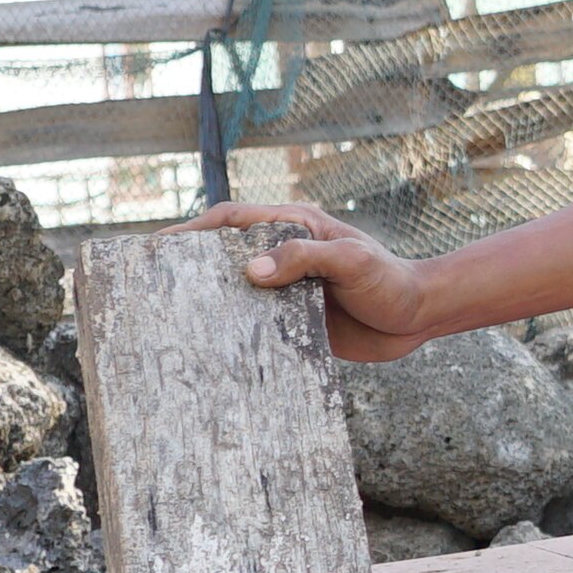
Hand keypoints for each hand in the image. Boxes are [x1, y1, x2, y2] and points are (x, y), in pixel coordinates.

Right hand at [168, 203, 442, 361]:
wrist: (420, 317)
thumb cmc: (391, 281)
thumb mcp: (351, 262)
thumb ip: (305, 259)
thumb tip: (250, 271)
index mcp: (295, 226)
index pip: (233, 220)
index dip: (194, 229)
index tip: (159, 245)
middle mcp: (287, 255)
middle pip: (228, 256)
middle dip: (192, 267)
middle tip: (153, 287)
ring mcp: (289, 289)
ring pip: (239, 292)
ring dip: (212, 303)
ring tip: (172, 322)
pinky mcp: (296, 321)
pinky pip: (258, 324)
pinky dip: (236, 333)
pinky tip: (214, 351)